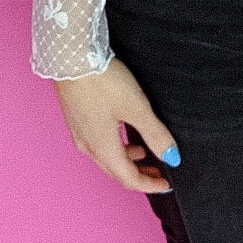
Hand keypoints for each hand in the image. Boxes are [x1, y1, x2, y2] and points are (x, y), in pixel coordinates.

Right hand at [54, 56, 179, 191]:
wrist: (70, 58)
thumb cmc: (102, 82)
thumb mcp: (136, 108)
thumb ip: (155, 134)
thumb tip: (171, 158)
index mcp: (102, 148)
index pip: (128, 178)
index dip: (150, 184)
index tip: (166, 184)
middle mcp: (87, 146)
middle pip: (116, 171)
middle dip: (139, 175)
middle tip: (159, 173)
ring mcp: (79, 132)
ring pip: (106, 157)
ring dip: (127, 159)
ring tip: (145, 152)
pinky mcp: (76, 118)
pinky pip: (98, 143)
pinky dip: (115, 146)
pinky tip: (123, 132)